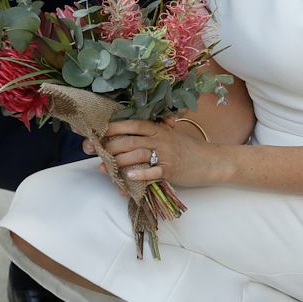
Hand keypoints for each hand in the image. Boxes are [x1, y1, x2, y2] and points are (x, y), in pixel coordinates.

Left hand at [89, 117, 216, 187]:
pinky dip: (139, 175)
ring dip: (117, 162)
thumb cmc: (189, 148)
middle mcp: (160, 138)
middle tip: (90, 151)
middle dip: (106, 146)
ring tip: (103, 167)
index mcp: (157, 128)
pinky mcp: (171, 170)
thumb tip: (130, 131)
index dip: (110, 128)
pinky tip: (128, 177)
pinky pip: (152, 172)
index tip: (93, 132)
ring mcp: (166, 154)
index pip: (130, 125)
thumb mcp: (171, 134)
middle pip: (128, 140)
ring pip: (136, 156)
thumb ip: (153, 131)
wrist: (213, 161)